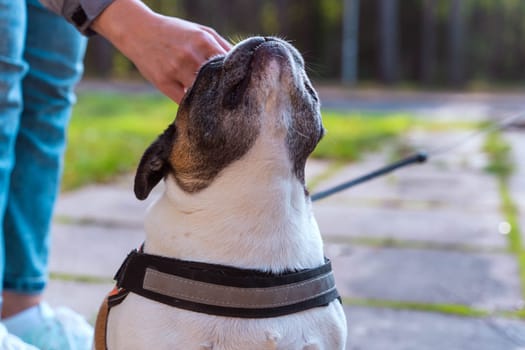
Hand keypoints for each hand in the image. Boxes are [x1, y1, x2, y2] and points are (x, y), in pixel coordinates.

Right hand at [92, 0, 230, 102]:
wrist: (138, 30)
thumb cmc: (175, 32)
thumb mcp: (201, 31)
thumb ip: (222, 46)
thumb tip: (243, 64)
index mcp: (203, 41)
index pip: (229, 65)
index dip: (237, 78)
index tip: (244, 88)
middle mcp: (190, 56)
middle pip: (217, 82)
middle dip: (226, 93)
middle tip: (235, 104)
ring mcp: (176, 70)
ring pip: (201, 94)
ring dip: (209, 101)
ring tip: (218, 108)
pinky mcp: (163, 82)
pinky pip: (184, 101)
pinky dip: (193, 105)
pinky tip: (199, 106)